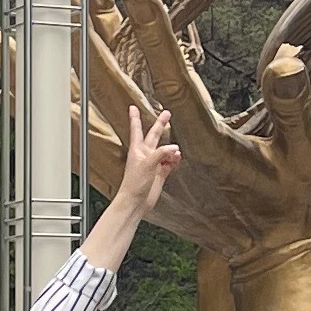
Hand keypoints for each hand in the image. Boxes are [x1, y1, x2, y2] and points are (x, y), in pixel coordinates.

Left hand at [104, 105, 181, 225]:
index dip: (135, 118)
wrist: (135, 202)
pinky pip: (170, 162)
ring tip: (176, 150)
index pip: (137, 130)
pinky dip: (174, 159)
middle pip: (154, 136)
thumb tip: (173, 148)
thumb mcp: (147, 164)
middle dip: (160, 124)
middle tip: (166, 114)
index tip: (132, 107)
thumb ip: (161, 153)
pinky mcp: (160, 173)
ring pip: (165, 150)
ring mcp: (153, 164)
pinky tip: (177, 158)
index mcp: (137, 150)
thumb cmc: (134, 184)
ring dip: (171, 149)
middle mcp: (145, 155)